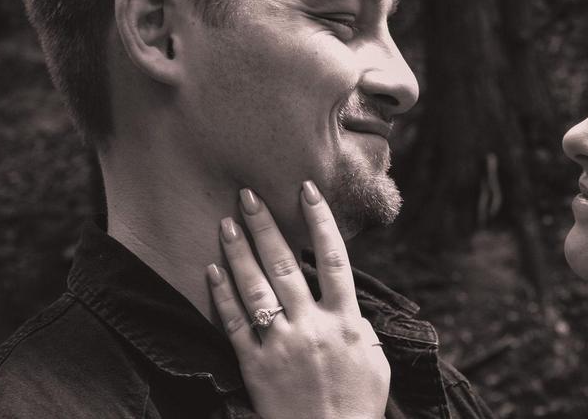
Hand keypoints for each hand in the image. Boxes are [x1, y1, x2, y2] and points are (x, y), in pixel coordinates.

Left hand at [206, 180, 389, 418]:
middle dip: (265, 225)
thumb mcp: (375, 360)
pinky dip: (222, 296)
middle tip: (248, 195)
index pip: (332, 258)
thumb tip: (345, 303)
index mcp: (345, 320)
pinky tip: (211, 271)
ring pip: (255, 288)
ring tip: (226, 222)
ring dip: (239, 251)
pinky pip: (233, 325)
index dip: (320, 221)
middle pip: (284, 264)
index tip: (306, 190)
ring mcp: (280, 344)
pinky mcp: (254, 366)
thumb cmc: (359, 405)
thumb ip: (360, 325)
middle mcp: (311, 325)